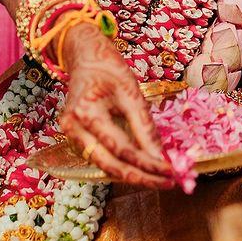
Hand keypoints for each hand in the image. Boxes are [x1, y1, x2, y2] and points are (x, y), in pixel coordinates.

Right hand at [56, 23, 172, 187]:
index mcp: (86, 113)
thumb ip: (144, 126)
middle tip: (168, 183)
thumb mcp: (132, 92)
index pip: (121, 149)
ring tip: (159, 179)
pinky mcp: (75, 137)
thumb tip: (161, 157)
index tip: (171, 172)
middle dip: (140, 178)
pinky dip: (121, 164)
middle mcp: (73, 128)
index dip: (147, 164)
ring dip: (132, 174)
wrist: (84, 56)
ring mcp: (70, 134)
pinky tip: (141, 167)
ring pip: (103, 166)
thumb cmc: (109, 69)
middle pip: (109, 165)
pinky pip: (100, 157)